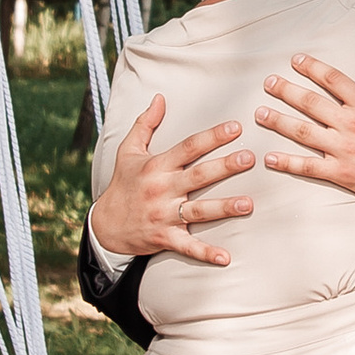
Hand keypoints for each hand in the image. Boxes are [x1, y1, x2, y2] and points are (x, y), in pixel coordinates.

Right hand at [91, 92, 254, 269]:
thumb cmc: (122, 184)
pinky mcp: (164, 237)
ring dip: (223, 207)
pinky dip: (205, 253)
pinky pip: (187, 246)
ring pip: (198, 210)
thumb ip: (145, 124)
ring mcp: (164, 215)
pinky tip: (226, 257)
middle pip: (198, 176)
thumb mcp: (128, 151)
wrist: (105, 225)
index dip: (212, 136)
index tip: (236, 127)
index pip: (188, 147)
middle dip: (224, 167)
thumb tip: (160, 97)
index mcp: (157, 166)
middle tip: (250, 158)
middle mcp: (162, 189)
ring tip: (248, 204)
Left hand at [256, 49, 354, 210]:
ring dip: (278, 121)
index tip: (296, 60)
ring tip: (259, 113)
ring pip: (303, 132)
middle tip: (268, 83)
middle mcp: (351, 124)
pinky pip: (308, 167)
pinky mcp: (342, 174)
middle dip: (285, 90)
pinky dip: (287, 162)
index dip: (312, 67)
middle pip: (310, 102)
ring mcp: (344, 150)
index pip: (333, 79)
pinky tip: (269, 157)